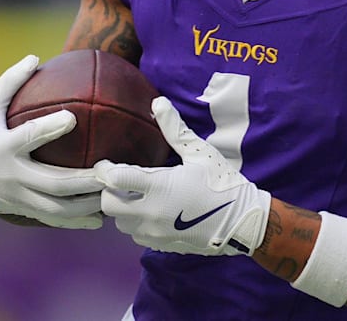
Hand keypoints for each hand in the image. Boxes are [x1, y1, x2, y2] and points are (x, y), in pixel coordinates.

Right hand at [0, 55, 103, 228]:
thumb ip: (10, 82)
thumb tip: (35, 57)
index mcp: (3, 147)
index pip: (28, 137)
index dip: (49, 128)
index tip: (72, 118)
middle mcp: (12, 175)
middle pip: (53, 183)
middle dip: (84, 179)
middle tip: (110, 169)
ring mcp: (17, 197)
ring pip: (57, 207)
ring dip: (87, 204)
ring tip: (112, 195)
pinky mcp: (21, 210)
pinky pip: (52, 218)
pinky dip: (76, 220)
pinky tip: (100, 218)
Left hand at [95, 97, 269, 255]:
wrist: (241, 222)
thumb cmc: (221, 183)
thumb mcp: (199, 152)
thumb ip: (174, 129)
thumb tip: (158, 103)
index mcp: (158, 187)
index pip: (114, 180)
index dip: (105, 170)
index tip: (106, 164)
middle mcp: (150, 213)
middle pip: (108, 205)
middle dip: (110, 191)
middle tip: (121, 181)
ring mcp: (154, 232)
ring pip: (120, 222)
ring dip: (123, 208)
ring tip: (137, 195)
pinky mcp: (160, 244)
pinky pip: (136, 235)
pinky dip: (137, 223)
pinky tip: (151, 211)